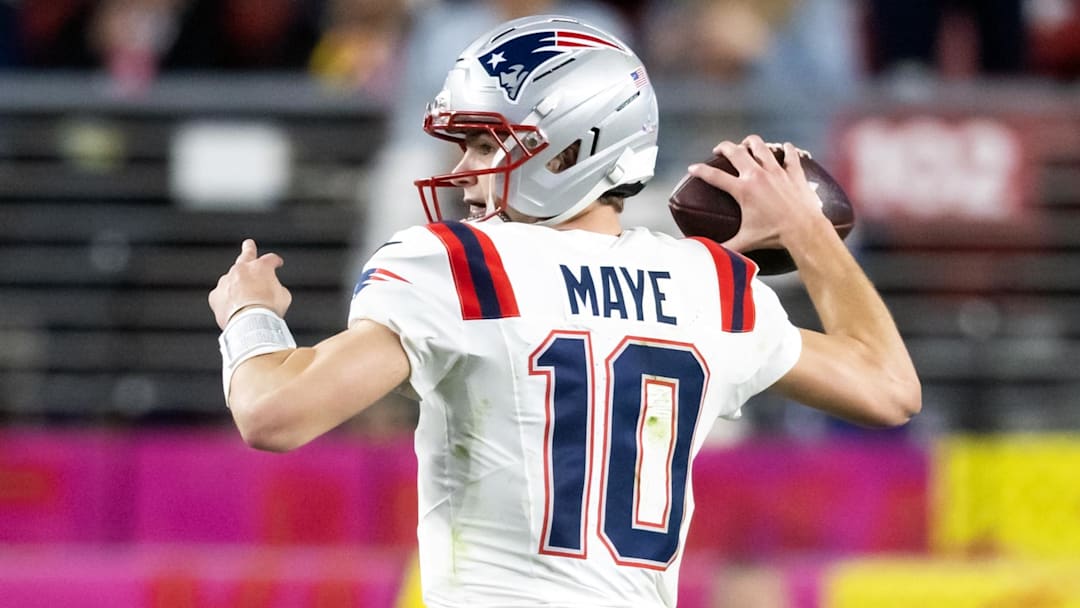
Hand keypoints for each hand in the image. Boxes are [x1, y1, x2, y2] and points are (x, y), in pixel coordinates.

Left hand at [208, 239, 292, 328]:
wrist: (250, 323)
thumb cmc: (268, 310)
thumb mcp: (284, 296)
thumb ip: (277, 288)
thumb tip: (273, 290)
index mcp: (261, 267)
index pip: (271, 259)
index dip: (275, 261)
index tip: (277, 263)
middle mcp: (242, 269)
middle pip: (246, 255)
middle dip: (249, 248)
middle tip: (248, 244)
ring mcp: (226, 281)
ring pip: (231, 278)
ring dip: (236, 283)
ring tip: (241, 294)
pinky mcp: (216, 295)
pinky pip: (221, 295)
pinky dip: (226, 298)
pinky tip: (231, 306)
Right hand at [687, 135, 827, 252]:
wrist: (803, 230)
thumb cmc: (774, 235)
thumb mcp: (746, 241)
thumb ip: (726, 247)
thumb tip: (709, 253)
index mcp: (743, 190)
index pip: (715, 176)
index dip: (700, 170)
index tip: (692, 167)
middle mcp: (757, 175)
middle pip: (735, 151)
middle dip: (723, 147)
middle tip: (719, 150)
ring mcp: (776, 171)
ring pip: (760, 146)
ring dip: (750, 142)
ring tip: (746, 144)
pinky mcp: (793, 172)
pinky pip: (789, 154)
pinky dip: (786, 149)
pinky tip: (784, 147)